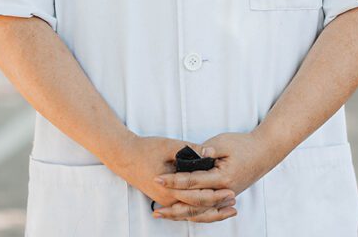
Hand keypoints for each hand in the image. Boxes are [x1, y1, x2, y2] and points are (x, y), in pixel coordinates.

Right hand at [110, 135, 236, 222]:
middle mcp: (167, 199)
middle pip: (196, 208)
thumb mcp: (170, 145)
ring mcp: (164, 201)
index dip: (215, 195)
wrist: (124, 156)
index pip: (197, 196)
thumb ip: (190, 150)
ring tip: (226, 208)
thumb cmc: (146, 148)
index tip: (231, 191)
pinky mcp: (163, 198)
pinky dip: (197, 209)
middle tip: (234, 202)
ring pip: (190, 212)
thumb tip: (209, 152)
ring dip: (209, 211)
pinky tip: (208, 207)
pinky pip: (183, 209)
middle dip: (216, 206)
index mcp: (170, 188)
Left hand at [151, 132, 275, 221]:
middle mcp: (224, 191)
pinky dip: (194, 214)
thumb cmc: (244, 144)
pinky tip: (183, 215)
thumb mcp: (224, 141)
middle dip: (173, 204)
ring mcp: (226, 197)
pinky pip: (208, 211)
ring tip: (164, 214)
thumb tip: (193, 154)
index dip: (174, 181)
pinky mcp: (226, 197)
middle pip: (194, 203)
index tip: (158, 179)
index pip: (193, 182)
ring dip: (181, 214)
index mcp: (222, 177)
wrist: (265, 151)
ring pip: (201, 211)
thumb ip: (207, 149)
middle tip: (155, 207)